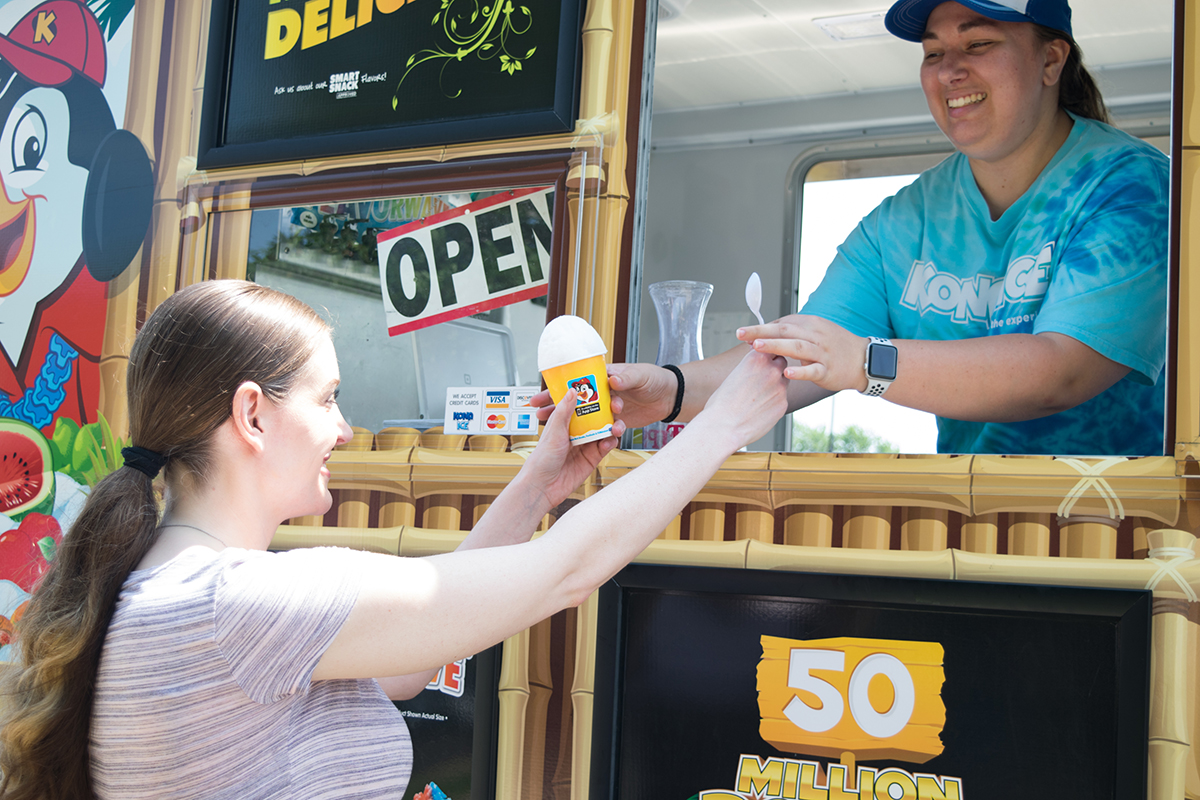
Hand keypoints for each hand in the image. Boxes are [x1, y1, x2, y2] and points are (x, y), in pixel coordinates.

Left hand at [522, 389, 624, 509]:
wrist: (543, 487)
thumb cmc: (541, 459)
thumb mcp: (554, 430)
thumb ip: (564, 410)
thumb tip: (573, 390)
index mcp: (563, 422)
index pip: (578, 405)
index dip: (589, 396)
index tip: (601, 387)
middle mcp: (575, 432)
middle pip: (594, 417)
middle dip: (605, 412)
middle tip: (614, 406)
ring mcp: (584, 445)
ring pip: (602, 431)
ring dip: (611, 427)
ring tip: (615, 425)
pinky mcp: (591, 459)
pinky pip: (604, 447)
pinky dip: (610, 442)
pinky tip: (610, 440)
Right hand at [530, 363, 675, 429]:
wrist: (670, 397)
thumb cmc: (655, 379)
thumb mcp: (641, 375)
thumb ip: (627, 378)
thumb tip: (613, 380)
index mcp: (603, 377)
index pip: (574, 382)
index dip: (555, 388)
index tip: (539, 396)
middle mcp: (602, 393)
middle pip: (573, 401)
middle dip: (554, 407)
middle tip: (538, 414)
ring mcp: (607, 407)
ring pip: (585, 416)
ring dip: (572, 424)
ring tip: (557, 432)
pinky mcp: (616, 420)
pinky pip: (602, 428)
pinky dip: (596, 434)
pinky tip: (592, 439)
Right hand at [696, 350, 788, 449]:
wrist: (723, 427)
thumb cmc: (721, 405)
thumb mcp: (732, 376)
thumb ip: (749, 369)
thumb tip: (754, 371)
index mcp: (755, 359)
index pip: (770, 346)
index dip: (767, 352)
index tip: (764, 357)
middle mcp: (771, 370)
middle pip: (782, 360)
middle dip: (775, 366)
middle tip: (764, 376)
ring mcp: (780, 387)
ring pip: (785, 379)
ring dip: (777, 383)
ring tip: (760, 395)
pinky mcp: (783, 404)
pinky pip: (783, 398)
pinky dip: (775, 401)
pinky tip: (761, 409)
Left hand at [737, 315, 868, 392]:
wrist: (865, 360)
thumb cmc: (835, 346)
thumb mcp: (816, 332)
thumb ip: (794, 331)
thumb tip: (768, 331)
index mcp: (811, 324)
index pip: (782, 323)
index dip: (762, 328)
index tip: (744, 333)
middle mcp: (816, 335)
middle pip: (786, 330)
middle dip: (761, 332)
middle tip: (741, 334)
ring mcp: (823, 353)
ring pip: (797, 347)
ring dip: (776, 346)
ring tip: (757, 346)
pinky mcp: (828, 370)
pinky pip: (813, 370)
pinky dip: (800, 371)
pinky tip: (786, 372)